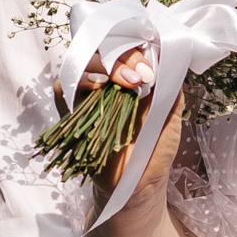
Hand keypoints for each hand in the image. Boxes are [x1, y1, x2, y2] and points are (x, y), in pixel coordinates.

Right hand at [78, 47, 182, 209]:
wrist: (139, 186)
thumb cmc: (156, 152)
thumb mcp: (172, 118)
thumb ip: (171, 90)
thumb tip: (171, 60)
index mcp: (130, 80)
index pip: (125, 49)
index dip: (136, 50)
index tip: (152, 65)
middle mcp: (108, 85)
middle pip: (104, 52)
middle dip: (123, 57)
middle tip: (142, 75)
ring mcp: (89, 98)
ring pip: (83, 64)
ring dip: (103, 67)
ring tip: (125, 82)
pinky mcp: (73, 115)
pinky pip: (63, 89)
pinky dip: (77, 82)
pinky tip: (97, 88)